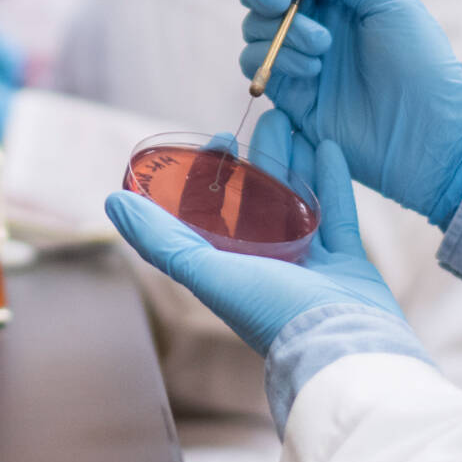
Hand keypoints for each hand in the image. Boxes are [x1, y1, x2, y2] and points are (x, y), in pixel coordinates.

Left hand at [105, 108, 403, 356]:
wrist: (342, 345)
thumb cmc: (270, 311)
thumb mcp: (204, 271)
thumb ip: (160, 238)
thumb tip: (113, 203)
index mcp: (230, 266)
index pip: (217, 210)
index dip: (215, 173)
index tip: (222, 138)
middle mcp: (267, 262)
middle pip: (262, 198)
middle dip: (263, 157)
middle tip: (268, 116)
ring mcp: (310, 261)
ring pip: (300, 198)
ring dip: (296, 159)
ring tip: (296, 120)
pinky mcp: (348, 260)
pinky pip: (338, 211)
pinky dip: (332, 179)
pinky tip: (329, 145)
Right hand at [239, 0, 461, 228]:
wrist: (426, 133)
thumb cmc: (420, 63)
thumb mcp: (385, 4)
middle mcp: (314, 23)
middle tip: (283, 0)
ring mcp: (298, 58)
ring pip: (253, 28)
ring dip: (281, 31)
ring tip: (321, 49)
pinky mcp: (287, 93)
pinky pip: (254, 65)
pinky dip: (275, 61)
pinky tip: (311, 71)